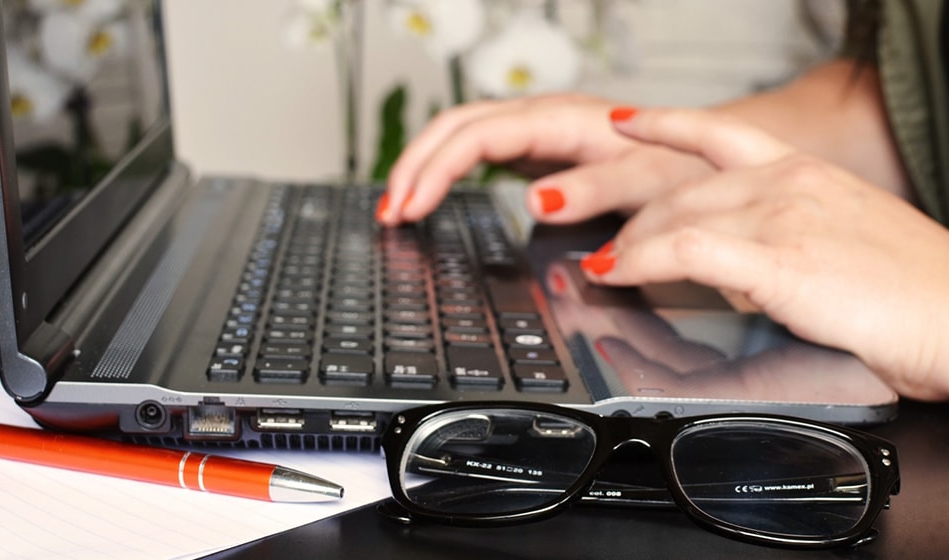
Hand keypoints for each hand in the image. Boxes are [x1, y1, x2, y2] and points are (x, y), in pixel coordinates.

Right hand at [377, 94, 711, 225]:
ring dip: (423, 167)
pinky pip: (477, 150)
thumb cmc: (681, 168)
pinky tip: (431, 195)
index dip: (436, 171)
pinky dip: (446, 172)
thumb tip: (536, 200)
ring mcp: (538, 131)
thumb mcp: (648, 182)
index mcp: (563, 121)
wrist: (706, 154)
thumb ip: (596, 188)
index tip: (410, 209)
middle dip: (415, 167)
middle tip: (389, 214)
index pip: (478, 137)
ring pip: (460, 134)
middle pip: (456, 127)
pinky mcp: (538, 149)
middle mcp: (544, 118)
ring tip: (396, 206)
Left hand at [581, 107, 948, 400]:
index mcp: (805, 173)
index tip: (628, 123)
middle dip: (637, 222)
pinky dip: (640, 261)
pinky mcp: (777, 259)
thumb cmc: (914, 292)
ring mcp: (781, 216)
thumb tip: (736, 264)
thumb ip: (784, 239)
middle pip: (682, 189)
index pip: (719, 133)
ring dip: (629, 246)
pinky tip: (620, 273)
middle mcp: (789, 182)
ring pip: (675, 217)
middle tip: (611, 247)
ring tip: (605, 267)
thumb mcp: (841, 242)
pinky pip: (685, 251)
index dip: (665, 124)